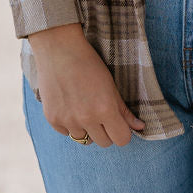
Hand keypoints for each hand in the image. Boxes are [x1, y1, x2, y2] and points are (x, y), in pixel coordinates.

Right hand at [27, 24, 145, 147]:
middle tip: (100, 113)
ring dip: (86, 128)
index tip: (118, 123)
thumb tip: (140, 127)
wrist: (59, 50)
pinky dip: (69, 123)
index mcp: (105, 109)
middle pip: (104, 143)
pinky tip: (69, 104)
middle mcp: (87, 118)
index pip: (121, 140)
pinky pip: (66, 132)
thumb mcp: (111, 85)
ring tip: (82, 106)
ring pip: (84, 139)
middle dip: (105, 131)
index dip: (122, 132)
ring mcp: (68, 120)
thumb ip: (124, 110)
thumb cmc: (89, 64)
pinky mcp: (52, 119)